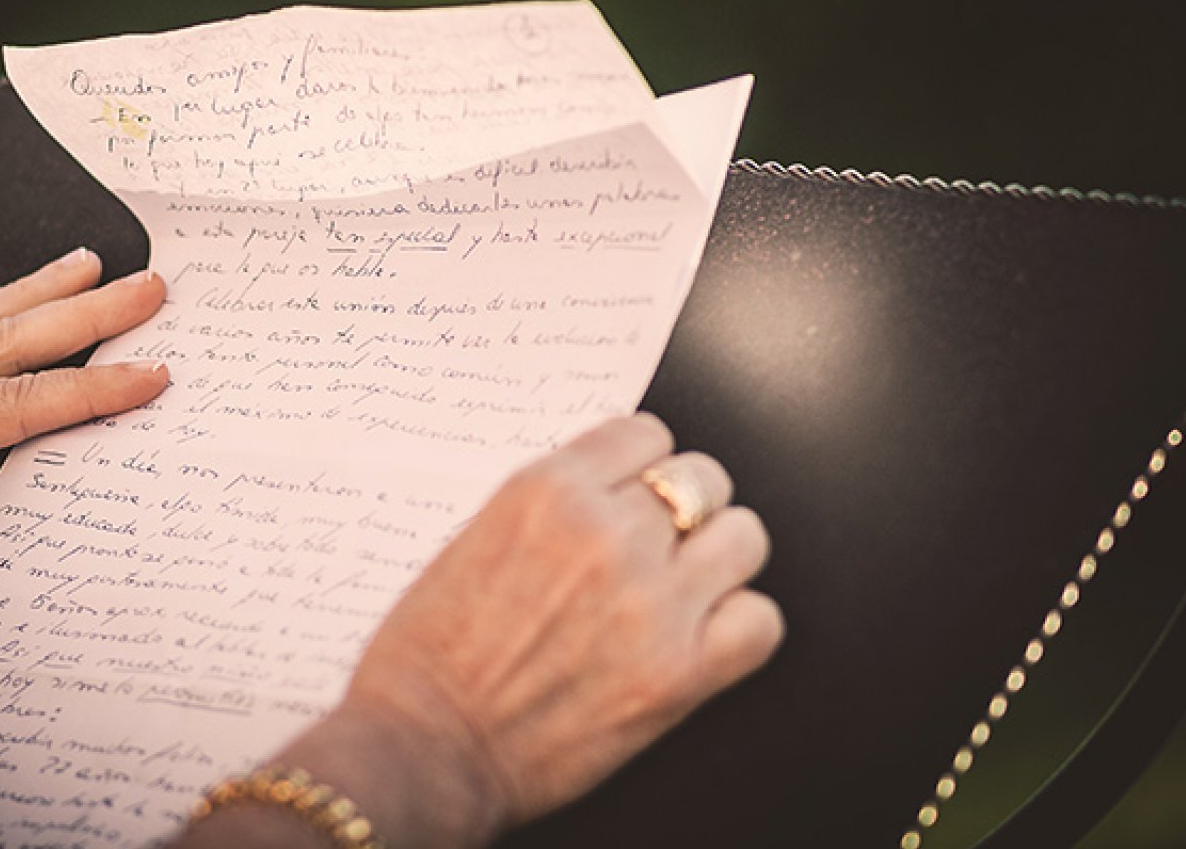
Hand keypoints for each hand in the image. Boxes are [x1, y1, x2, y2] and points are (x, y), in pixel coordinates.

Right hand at [265, 415, 781, 848]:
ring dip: (718, 561)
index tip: (635, 493)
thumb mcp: (472, 538)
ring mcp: (651, 601)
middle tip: (658, 548)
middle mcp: (608, 534)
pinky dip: (739, 627)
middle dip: (683, 512)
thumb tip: (609, 496)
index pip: (646, 435)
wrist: (425, 749)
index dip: (643, 469)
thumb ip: (549, 509)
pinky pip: (760, 621)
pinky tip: (702, 639)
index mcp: (546, 490)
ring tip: (687, 589)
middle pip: (703, 479)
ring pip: (744, 539)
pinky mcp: (679, 672)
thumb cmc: (426, 657)